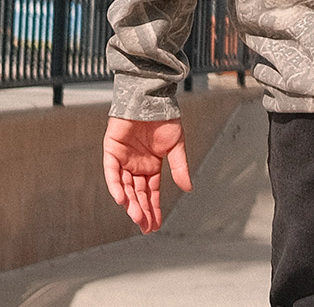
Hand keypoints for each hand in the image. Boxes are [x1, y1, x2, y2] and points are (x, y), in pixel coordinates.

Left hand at [103, 117, 191, 233]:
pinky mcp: (111, 152)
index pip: (151, 192)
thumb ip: (180, 167)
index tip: (155, 225)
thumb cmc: (164, 119)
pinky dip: (116, 186)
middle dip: (142, 211)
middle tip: (146, 227)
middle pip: (138, 194)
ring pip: (125, 187)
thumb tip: (188, 188)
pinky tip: (122, 199)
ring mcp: (123, 160)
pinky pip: (111, 173)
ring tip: (137, 218)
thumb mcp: (176, 146)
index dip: (153, 208)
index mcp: (152, 166)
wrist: (151, 100)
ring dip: (130, 203)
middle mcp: (136, 166)